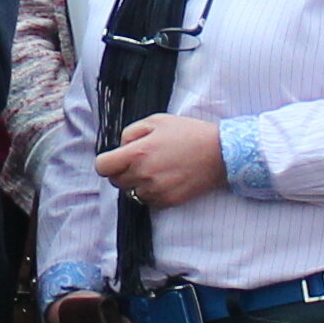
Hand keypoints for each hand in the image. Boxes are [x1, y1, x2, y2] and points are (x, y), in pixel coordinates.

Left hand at [95, 112, 230, 211]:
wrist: (220, 153)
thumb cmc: (188, 133)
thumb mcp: (156, 121)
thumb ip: (131, 132)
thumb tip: (120, 147)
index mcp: (137, 153)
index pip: (103, 167)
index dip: (107, 162)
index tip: (116, 159)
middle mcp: (144, 175)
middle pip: (116, 181)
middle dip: (122, 171)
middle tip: (140, 161)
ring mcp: (156, 191)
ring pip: (131, 193)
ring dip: (137, 184)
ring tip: (156, 170)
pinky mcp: (168, 201)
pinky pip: (148, 201)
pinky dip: (152, 193)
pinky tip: (165, 179)